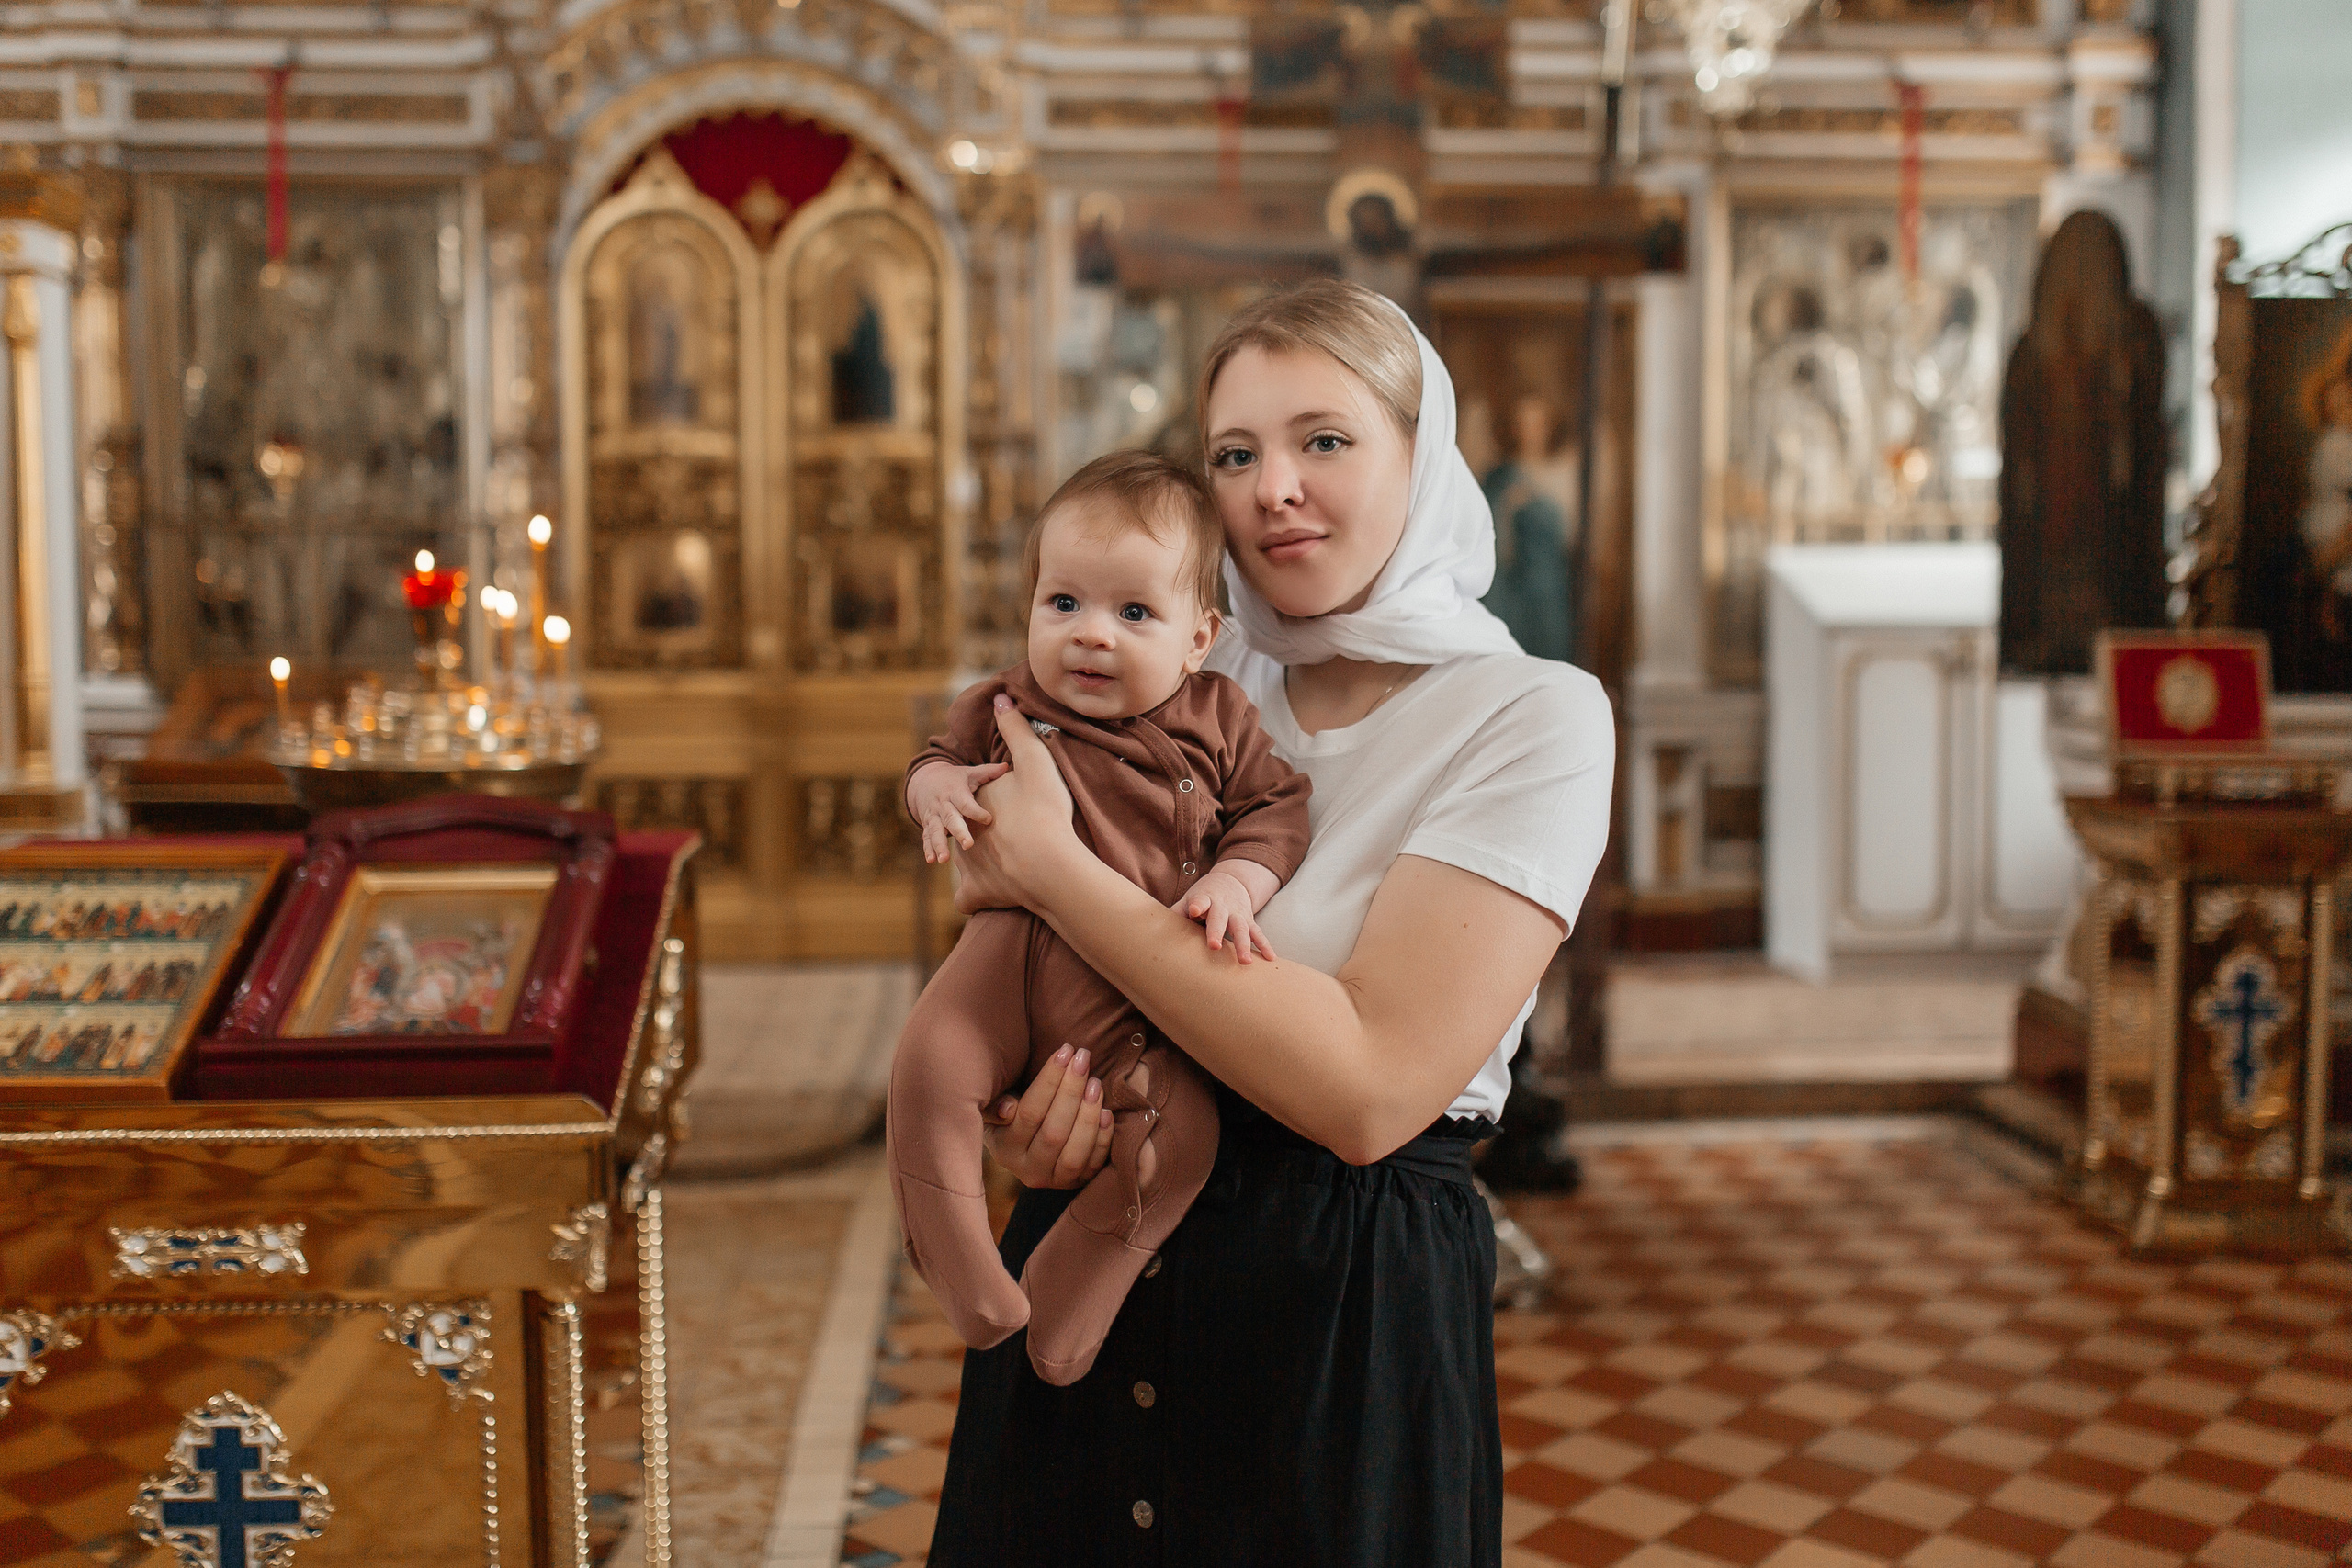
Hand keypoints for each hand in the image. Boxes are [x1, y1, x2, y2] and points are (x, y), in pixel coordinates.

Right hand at [908, 760, 1011, 863]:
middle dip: (959, 832)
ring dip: (939, 845)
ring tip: (944, 859)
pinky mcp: (927, 825)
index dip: (976, 811)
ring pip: (935, 831)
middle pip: (951, 819)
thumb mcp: (970, 773)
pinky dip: (928, 849)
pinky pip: (926, 837)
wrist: (925, 780)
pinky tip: (931, 860)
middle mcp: (943, 805)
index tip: (989, 819)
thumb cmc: (955, 780)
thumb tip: (1006, 766)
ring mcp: (933, 816)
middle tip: (968, 845)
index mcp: (955, 792)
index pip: (966, 803)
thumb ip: (988, 772)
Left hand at [952, 696, 1081, 915]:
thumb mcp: (1036, 762)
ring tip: (993, 863)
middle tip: (1006, 835)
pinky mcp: (975, 893)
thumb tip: (1000, 698)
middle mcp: (965, 830)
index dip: (1000, 798)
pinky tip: (979, 896)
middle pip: (972, 828)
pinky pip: (967, 897)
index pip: (981, 795)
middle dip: (982, 831)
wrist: (1049, 864)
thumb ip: (1016, 730)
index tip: (1018, 805)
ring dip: (975, 861)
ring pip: (966, 861)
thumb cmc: (1046, 812)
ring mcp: (967, 866)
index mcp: (977, 799)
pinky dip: (972, 896)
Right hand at [981, 1044, 1113, 1188]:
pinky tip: (1107, 1112)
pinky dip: (1103, 1139)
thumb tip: (1008, 1109)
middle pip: (1053, 1132)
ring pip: (1074, 1153)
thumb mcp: (994, 1111)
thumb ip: (996, 1107)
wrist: (1027, 1151)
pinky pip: (1094, 1164)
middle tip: (1083, 1059)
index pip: (1028, 1114)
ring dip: (1088, 1117)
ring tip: (1095, 1083)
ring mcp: (1055, 1181)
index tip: (1064, 1051)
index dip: (1048, 1081)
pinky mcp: (1078, 1183)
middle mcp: (1028, 1171)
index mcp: (1005, 1149)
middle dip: (1071, 1092)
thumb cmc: (1011, 1119)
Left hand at [1178, 868, 1276, 962]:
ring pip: (1242, 929)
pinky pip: (1258, 934)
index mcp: (1205, 898)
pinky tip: (1271, 959)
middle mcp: (1223, 906)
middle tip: (1214, 946)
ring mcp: (1238, 914)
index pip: (1200, 901)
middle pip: (1220, 919)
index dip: (1197, 905)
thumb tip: (1157, 930)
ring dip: (1243, 945)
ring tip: (1245, 961)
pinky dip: (1265, 946)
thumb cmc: (1202, 897)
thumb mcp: (1189, 899)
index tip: (1194, 910)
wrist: (1230, 882)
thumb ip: (1177, 913)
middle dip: (1217, 931)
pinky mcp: (1249, 921)